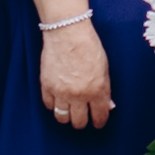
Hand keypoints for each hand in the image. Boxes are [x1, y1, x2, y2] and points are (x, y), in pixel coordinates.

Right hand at [40, 17, 111, 132]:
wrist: (67, 32)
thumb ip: (105, 90)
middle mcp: (78, 95)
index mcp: (97, 90)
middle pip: (79, 122)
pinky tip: (58, 99)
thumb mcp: (104, 68)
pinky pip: (48, 105)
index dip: (100, 121)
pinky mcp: (46, 86)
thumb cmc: (88, 46)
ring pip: (62, 118)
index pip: (99, 117)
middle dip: (83, 121)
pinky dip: (53, 105)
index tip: (98, 121)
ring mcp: (61, 92)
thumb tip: (108, 106)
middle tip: (83, 116)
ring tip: (70, 111)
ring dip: (67, 116)